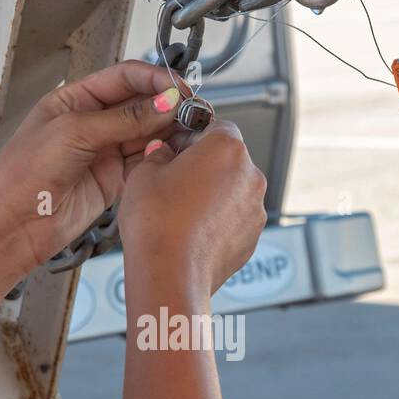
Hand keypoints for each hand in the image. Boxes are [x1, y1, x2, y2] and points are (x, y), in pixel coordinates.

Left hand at [0, 60, 190, 272]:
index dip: (155, 79)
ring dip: (171, 129)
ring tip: (192, 129)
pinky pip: (146, 160)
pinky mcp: (114, 179)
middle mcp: (91, 122)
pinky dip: (164, 155)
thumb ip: (123, 118)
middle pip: (141, 103)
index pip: (124, 77)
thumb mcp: (73, 133)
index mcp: (73, 99)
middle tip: (195, 109)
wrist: (12, 225)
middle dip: (169, 104)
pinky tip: (179, 151)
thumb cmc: (22, 175)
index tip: (180, 88)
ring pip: (148, 131)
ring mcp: (103, 150)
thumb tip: (166, 101)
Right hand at [117, 120, 266, 304]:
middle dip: (204, 166)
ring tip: (180, 211)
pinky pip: (235, 218)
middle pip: (228, 158)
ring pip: (232, 190)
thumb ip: (158, 154)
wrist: (170, 273)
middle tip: (173, 180)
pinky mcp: (253, 236)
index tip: (178, 146)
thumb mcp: (143, 173)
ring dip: (212, 194)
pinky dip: (218, 220)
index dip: (195, 135)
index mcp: (226, 148)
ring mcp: (255, 208)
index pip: (218, 125)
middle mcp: (250, 175)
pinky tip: (190, 230)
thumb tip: (164, 152)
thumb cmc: (157, 223)